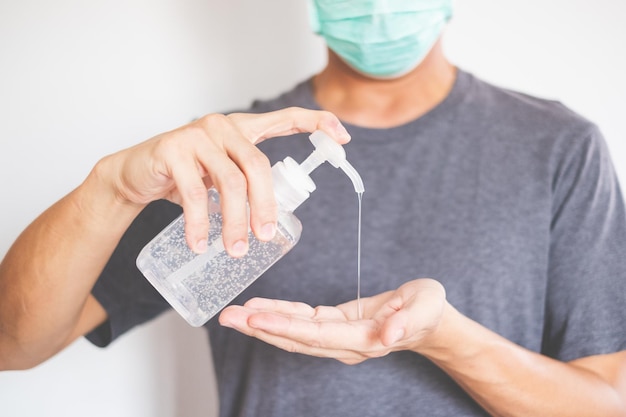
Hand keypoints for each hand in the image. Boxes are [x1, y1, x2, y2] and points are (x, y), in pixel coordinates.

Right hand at [96, 107, 350, 254]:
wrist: (135, 173)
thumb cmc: (185, 176)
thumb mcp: (221, 176)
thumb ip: (246, 185)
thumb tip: (275, 225)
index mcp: (241, 129)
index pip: (285, 118)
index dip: (316, 124)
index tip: (342, 137)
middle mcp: (222, 126)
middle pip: (257, 166)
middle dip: (265, 206)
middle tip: (264, 238)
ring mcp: (196, 135)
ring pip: (228, 182)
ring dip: (235, 222)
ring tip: (234, 250)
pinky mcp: (171, 150)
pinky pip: (194, 194)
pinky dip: (200, 223)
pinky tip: (199, 243)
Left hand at [219, 278, 446, 364]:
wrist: (429, 323)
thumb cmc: (428, 310)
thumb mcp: (426, 307)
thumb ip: (407, 320)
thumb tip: (388, 335)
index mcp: (365, 338)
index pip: (316, 333)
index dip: (285, 325)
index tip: (256, 316)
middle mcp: (345, 343)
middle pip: (295, 338)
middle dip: (260, 327)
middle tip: (228, 317)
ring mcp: (337, 337)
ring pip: (292, 333)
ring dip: (261, 323)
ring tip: (233, 314)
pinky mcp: (334, 325)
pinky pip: (300, 322)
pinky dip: (278, 314)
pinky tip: (259, 308)